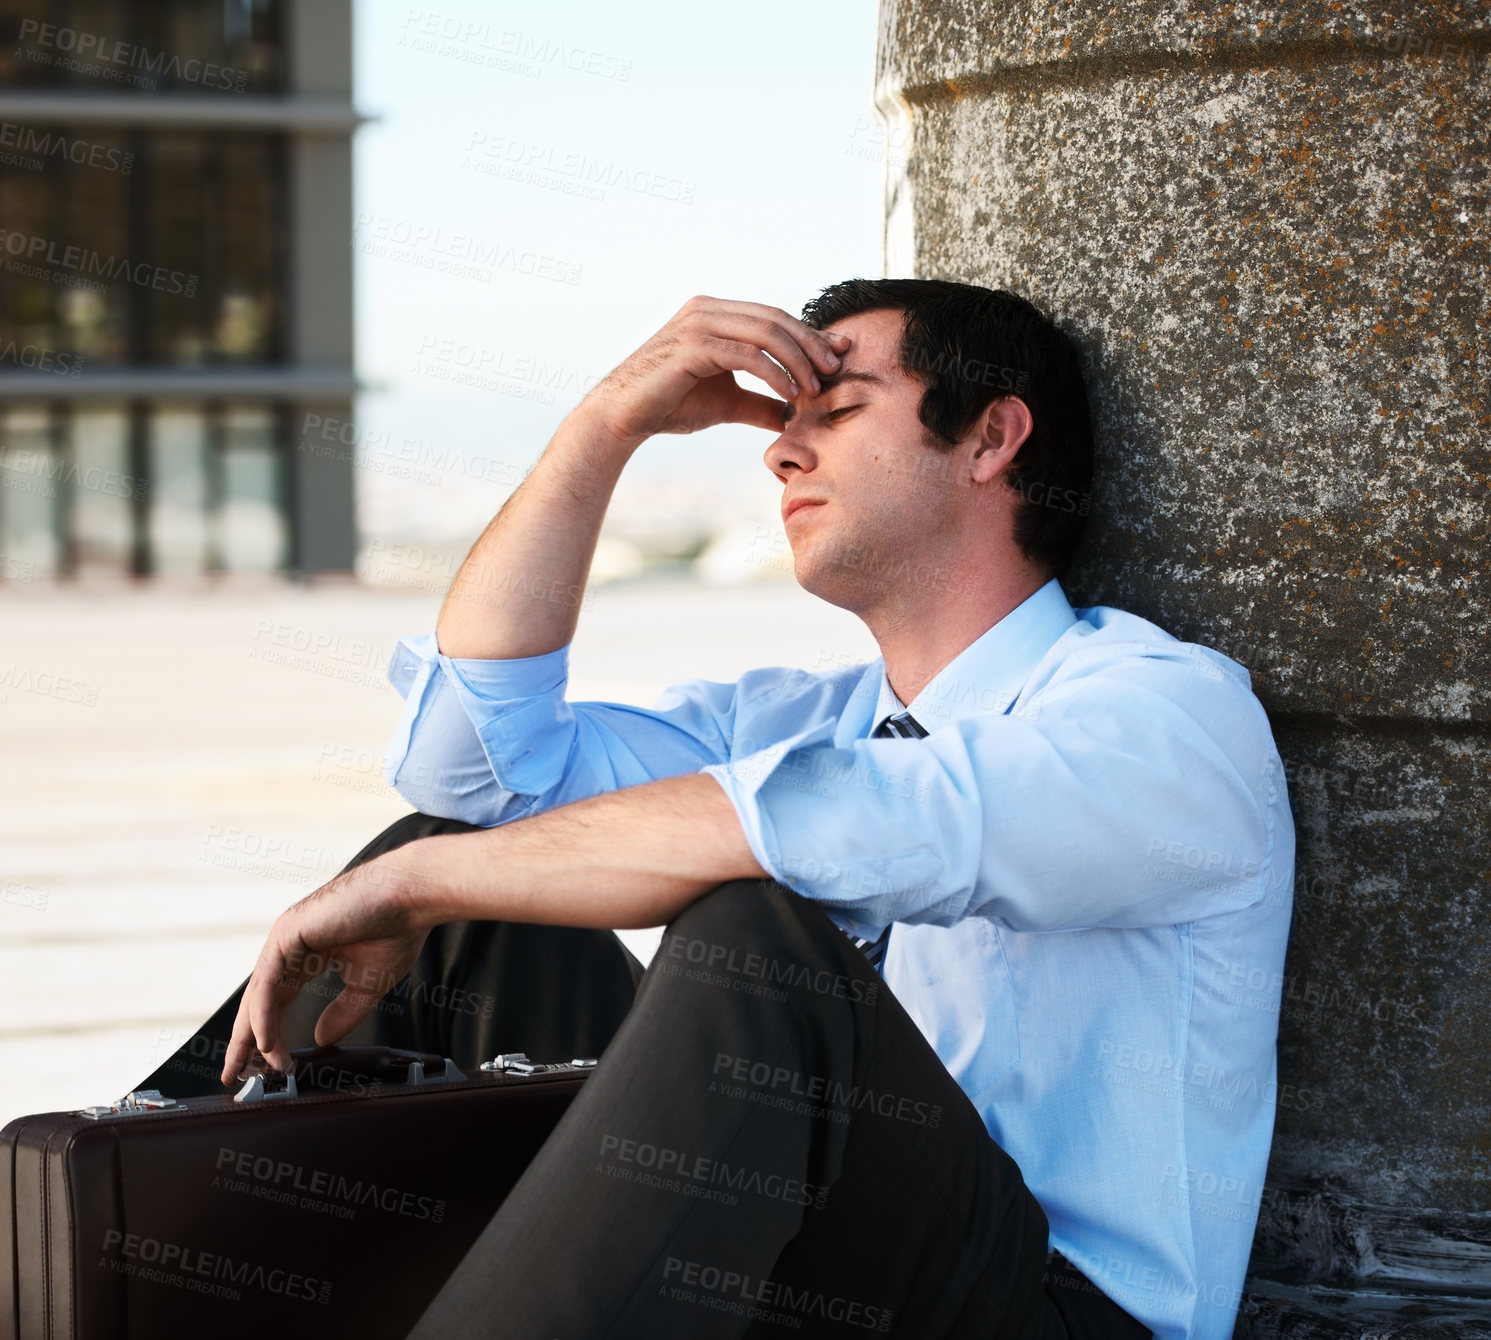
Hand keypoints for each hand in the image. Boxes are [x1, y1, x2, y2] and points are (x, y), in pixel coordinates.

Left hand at [220, 853, 429, 1084]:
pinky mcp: (286, 934)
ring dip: (253, 1036)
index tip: (264, 1066)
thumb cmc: (397, 929)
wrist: (411, 896)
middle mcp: (290, 945)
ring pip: (257, 996)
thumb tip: (320, 1040)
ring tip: (257, 1068)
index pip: (276, 1000)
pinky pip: (267, 985)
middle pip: (258, 1001)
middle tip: (235, 1075)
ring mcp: (285, 938)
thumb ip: (343, 1012)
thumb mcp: (368, 984)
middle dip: (245, 1040)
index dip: (268, 1033)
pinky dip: (263, 1017)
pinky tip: (266, 1043)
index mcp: (308, 953)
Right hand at [576, 295, 850, 444]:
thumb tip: (793, 415)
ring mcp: (698, 324)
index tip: (838, 355)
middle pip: (775, 318)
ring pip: (765, 331)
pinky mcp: (691, 346)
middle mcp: (707, 310)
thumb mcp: (727, 403)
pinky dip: (774, 373)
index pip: (773, 317)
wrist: (623, 417)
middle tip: (834, 371)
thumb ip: (760, 402)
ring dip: (797, 360)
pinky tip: (789, 395)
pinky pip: (746, 354)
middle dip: (810, 344)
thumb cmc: (670, 406)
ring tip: (815, 388)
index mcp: (715, 314)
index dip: (809, 335)